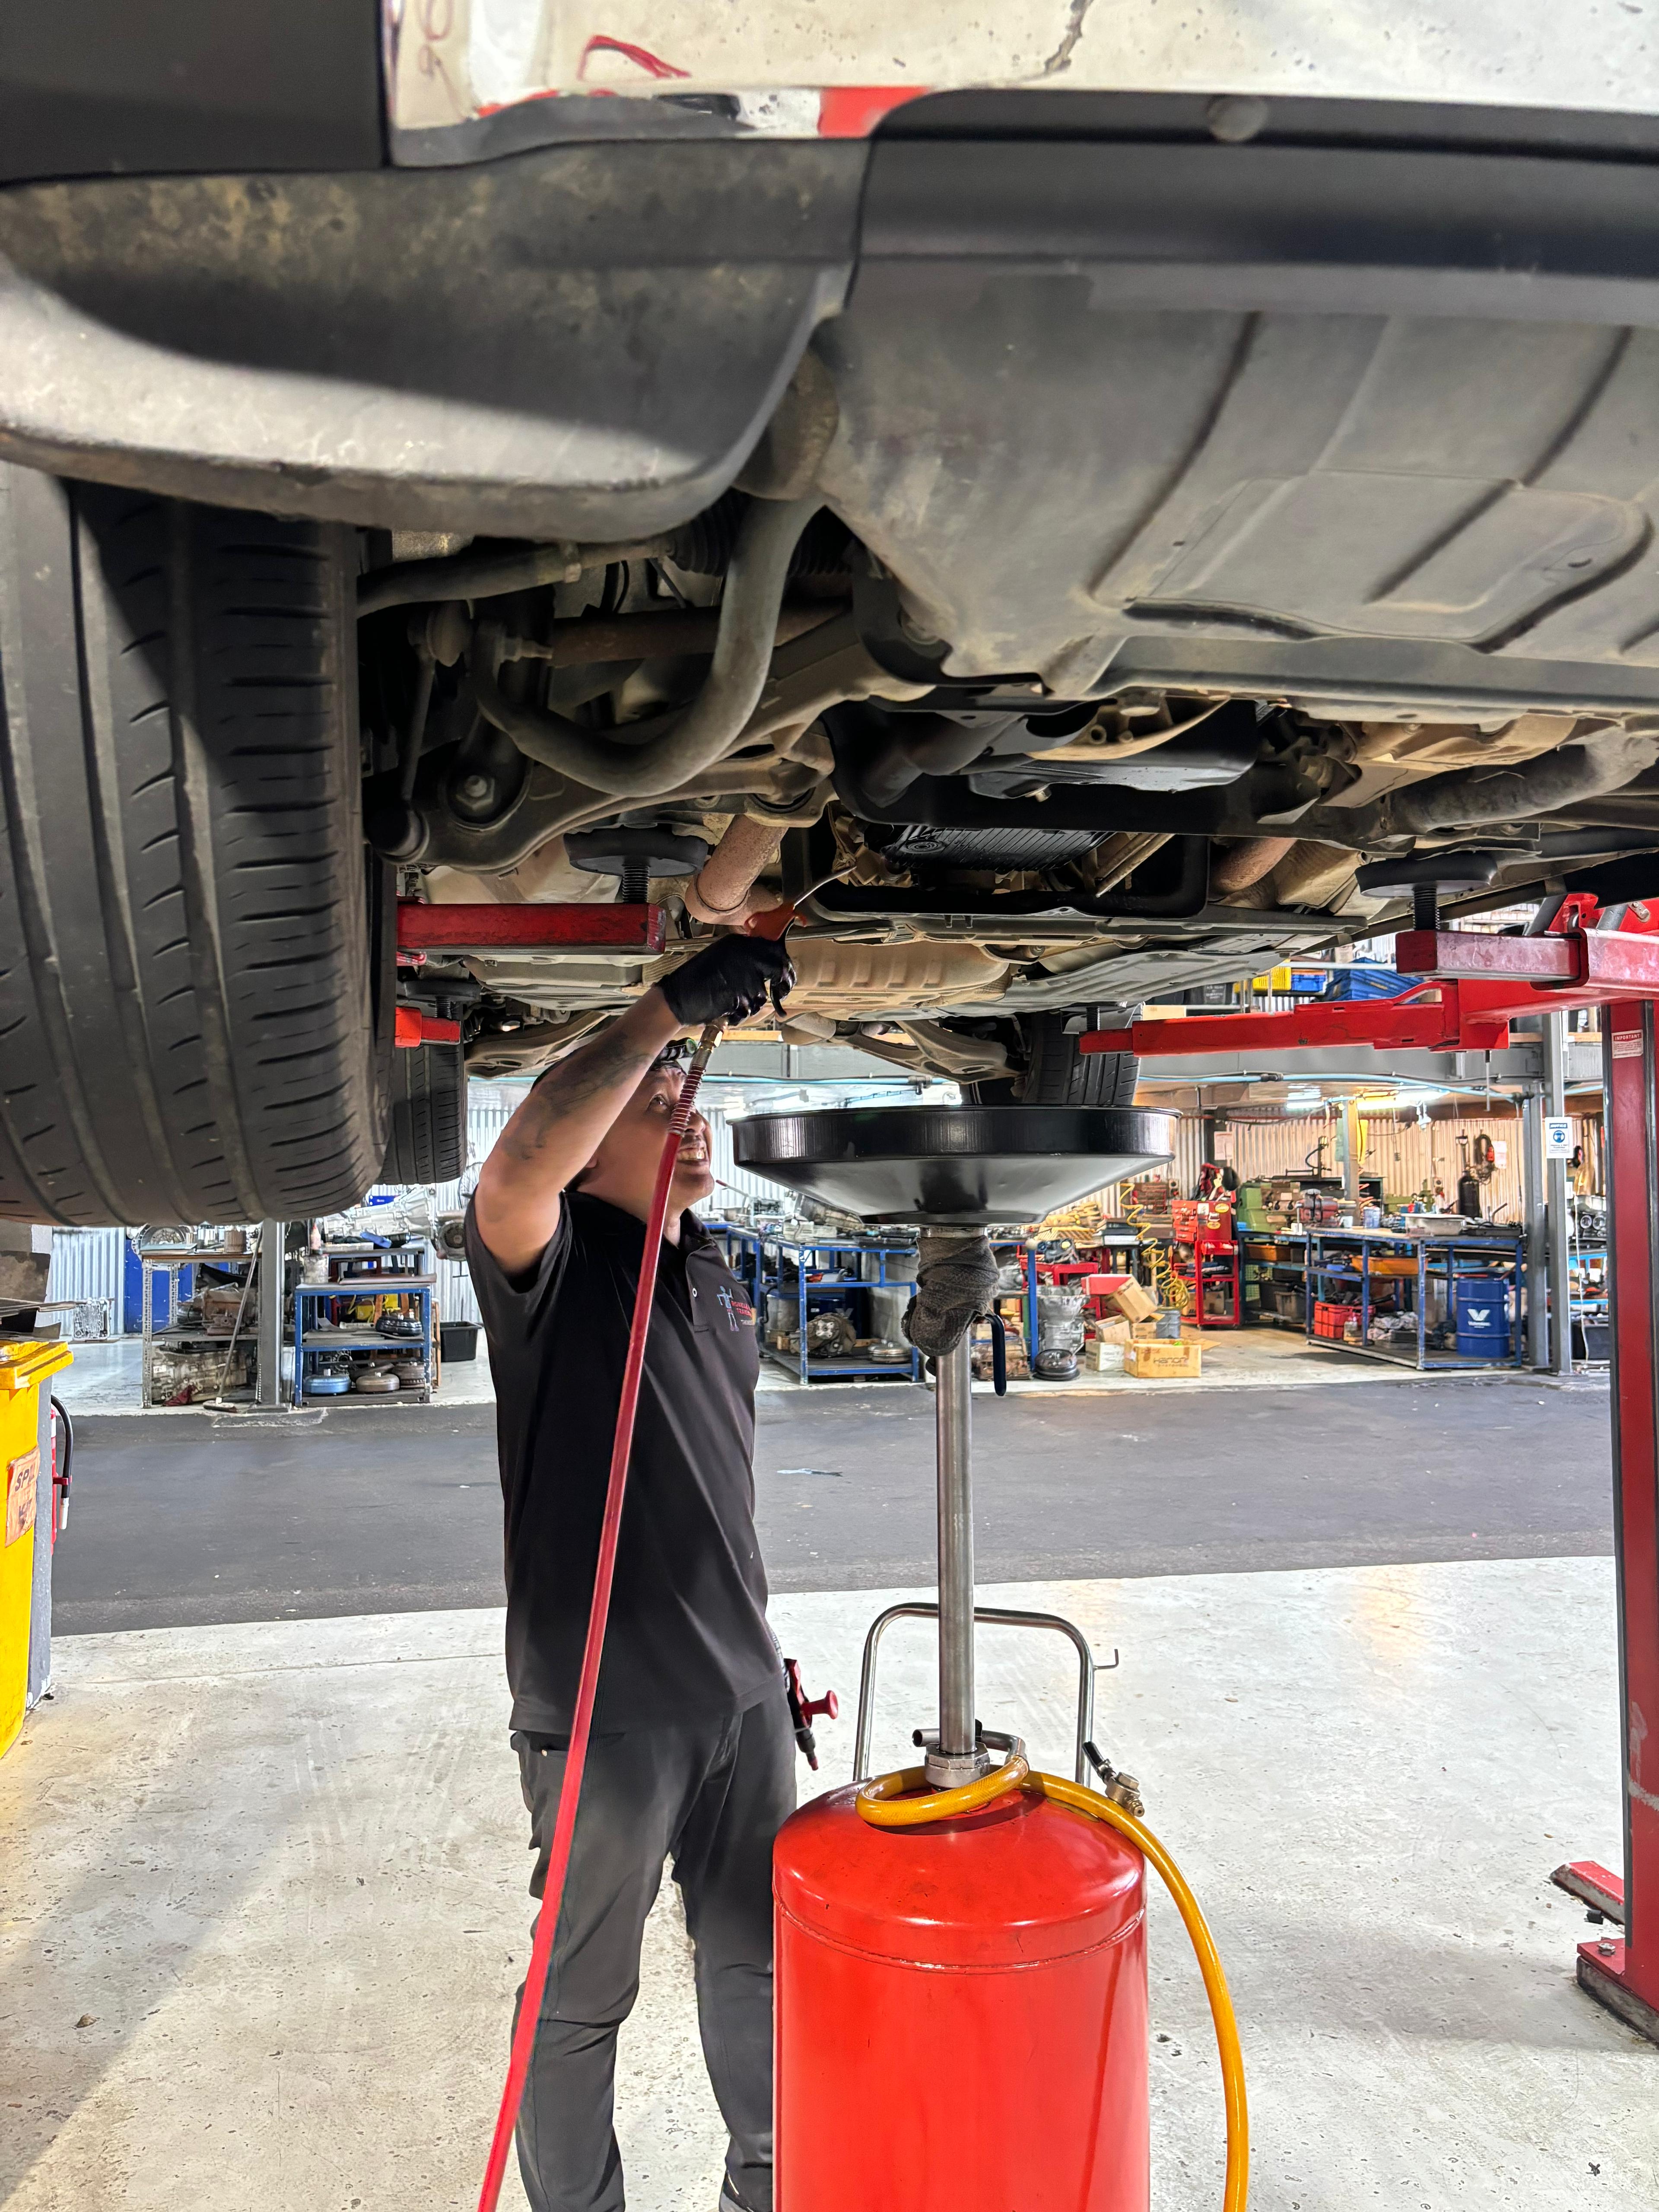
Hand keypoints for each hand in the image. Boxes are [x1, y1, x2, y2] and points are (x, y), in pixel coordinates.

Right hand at [658, 934, 793, 1027]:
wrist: (676, 998)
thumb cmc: (695, 981)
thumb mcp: (721, 958)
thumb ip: (743, 957)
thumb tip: (768, 962)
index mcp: (738, 943)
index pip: (775, 949)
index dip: (784, 964)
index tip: (786, 975)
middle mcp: (744, 956)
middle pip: (779, 968)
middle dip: (783, 983)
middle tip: (782, 992)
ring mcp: (743, 975)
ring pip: (763, 993)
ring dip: (754, 1002)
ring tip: (736, 1003)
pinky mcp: (740, 995)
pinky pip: (751, 1008)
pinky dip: (742, 1014)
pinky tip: (728, 1010)